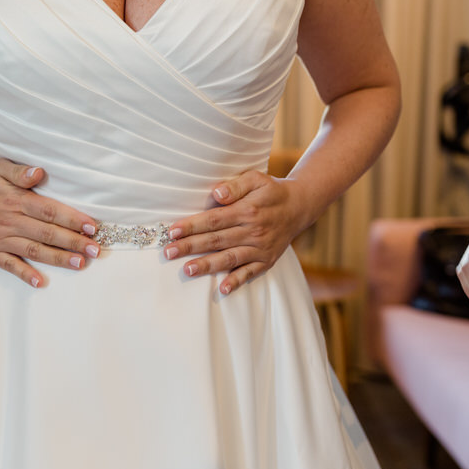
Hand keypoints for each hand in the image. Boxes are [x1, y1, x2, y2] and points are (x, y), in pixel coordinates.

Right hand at [0, 159, 99, 287]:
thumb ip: (19, 171)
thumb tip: (40, 173)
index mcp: (14, 200)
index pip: (49, 210)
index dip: (72, 219)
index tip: (92, 227)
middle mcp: (8, 220)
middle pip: (46, 233)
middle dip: (73, 242)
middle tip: (96, 250)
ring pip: (33, 250)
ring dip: (57, 258)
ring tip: (80, 264)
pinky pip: (9, 265)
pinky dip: (24, 274)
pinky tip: (40, 282)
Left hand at [162, 170, 307, 294]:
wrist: (299, 207)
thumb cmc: (271, 191)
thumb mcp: (256, 179)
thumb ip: (235, 186)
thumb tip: (217, 194)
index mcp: (247, 211)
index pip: (214, 219)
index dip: (192, 226)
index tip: (172, 231)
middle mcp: (254, 231)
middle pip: (217, 240)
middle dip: (190, 247)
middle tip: (168, 252)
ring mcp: (260, 248)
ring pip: (229, 258)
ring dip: (207, 265)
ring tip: (187, 270)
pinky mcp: (266, 261)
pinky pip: (250, 273)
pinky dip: (236, 282)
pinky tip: (222, 289)